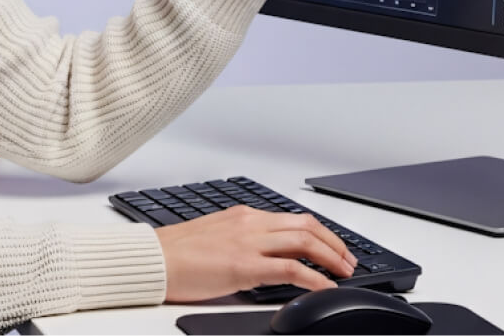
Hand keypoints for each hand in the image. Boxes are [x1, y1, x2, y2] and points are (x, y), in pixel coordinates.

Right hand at [155, 205, 356, 301]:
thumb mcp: (216, 237)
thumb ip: (242, 241)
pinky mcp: (244, 266)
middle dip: (333, 243)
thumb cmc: (178, 252)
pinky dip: (314, 279)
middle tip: (348, 261)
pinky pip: (290, 269)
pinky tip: (325, 288)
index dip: (320, 232)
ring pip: (303, 242)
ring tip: (344, 273)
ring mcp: (248, 243)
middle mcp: (249, 223)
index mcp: (242, 215)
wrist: (155, 259)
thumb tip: (265, 258)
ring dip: (331, 258)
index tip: (333, 247)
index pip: (292, 218)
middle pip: (305, 225)